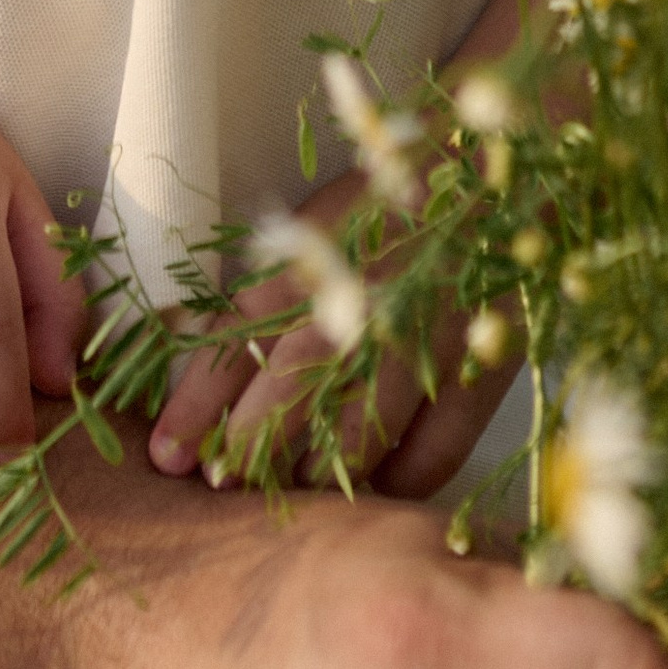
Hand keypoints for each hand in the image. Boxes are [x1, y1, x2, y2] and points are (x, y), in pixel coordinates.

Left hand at [150, 167, 516, 492]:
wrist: (502, 174)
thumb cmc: (397, 202)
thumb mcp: (323, 227)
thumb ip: (268, 289)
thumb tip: (188, 346)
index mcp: (319, 256)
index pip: (240, 331)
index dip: (197, 399)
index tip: (165, 452)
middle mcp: (367, 297)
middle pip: (293, 386)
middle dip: (249, 446)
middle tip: (222, 483)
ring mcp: (426, 336)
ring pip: (359, 432)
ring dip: (317, 474)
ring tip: (293, 494)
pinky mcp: (480, 368)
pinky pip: (432, 454)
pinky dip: (397, 481)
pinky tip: (373, 489)